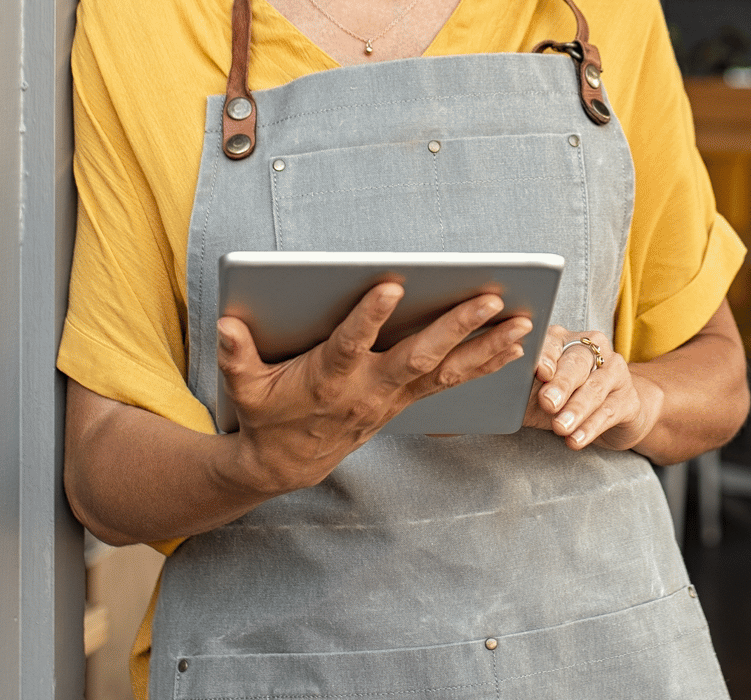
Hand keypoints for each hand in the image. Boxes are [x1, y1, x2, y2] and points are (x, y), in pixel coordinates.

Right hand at [217, 283, 531, 495]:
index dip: (369, 318)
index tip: (392, 285)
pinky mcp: (409, 399)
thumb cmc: (267, 414)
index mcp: (329, 378)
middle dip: (456, 326)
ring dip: (487, 346)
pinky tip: (517, 346)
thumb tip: (226, 323)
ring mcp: (394, 396)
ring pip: (448, 369)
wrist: (288, 464)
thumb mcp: (244, 387)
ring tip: (524, 322)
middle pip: (418, 355)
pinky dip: (486, 363)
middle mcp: (370, 388)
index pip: (350, 344)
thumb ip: (236, 355)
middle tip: (490, 298)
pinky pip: (454, 381)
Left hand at [524, 325, 664, 451]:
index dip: (547, 356)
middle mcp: (594, 350)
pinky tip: (577, 439)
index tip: (539, 373)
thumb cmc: (565, 399)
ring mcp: (615, 372)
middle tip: (547, 403)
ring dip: (576, 409)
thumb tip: (497, 393)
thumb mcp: (539, 392)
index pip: (555, 341)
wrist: (611, 413)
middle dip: (562, 384)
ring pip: (595, 387)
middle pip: (578, 362)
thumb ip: (522, 388)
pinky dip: (591, 427)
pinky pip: (609, 411)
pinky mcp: (629, 398)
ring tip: (560, 427)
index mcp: (566, 341)